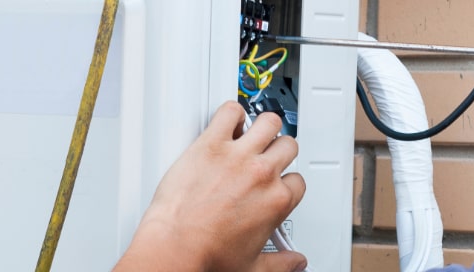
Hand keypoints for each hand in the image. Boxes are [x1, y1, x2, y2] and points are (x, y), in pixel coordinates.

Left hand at [115, 101, 306, 271]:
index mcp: (277, 201)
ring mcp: (237, 156)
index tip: (275, 184)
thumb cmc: (207, 256)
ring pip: (268, 122)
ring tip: (252, 133)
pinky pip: (229, 111)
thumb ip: (282, 263)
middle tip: (266, 156)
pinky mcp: (211, 144)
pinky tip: (227, 122)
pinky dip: (231, 112)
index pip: (297, 180)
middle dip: (279, 151)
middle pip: (287, 146)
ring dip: (263, 126)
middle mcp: (262, 174)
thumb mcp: (254, 266)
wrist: (176, 248)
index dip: (286, 181)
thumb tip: (296, 263)